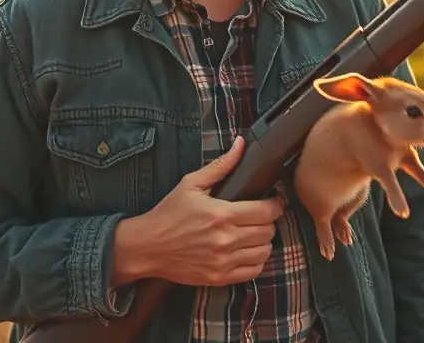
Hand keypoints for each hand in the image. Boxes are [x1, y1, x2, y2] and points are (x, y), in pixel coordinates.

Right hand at [112, 136, 284, 287]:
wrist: (148, 247)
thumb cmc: (168, 214)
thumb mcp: (191, 184)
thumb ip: (220, 165)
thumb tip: (240, 144)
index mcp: (221, 214)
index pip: (266, 211)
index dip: (275, 204)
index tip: (273, 201)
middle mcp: (225, 240)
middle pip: (268, 231)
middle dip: (269, 221)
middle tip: (260, 216)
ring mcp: (223, 261)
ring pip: (264, 252)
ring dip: (264, 241)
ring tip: (254, 233)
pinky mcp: (219, 277)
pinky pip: (253, 272)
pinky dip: (256, 261)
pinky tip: (247, 251)